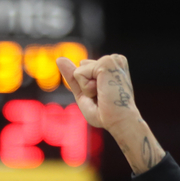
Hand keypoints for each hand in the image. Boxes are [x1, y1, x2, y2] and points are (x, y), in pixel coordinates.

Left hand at [56, 53, 164, 173]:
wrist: (119, 121)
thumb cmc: (106, 113)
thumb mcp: (85, 93)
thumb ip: (73, 77)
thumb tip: (60, 59)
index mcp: (112, 66)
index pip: (84, 70)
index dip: (86, 88)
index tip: (103, 97)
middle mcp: (113, 60)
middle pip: (81, 68)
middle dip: (86, 87)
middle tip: (103, 97)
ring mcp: (111, 59)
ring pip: (79, 70)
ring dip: (86, 88)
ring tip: (103, 95)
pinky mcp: (106, 62)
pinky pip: (79, 73)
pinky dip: (86, 87)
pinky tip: (102, 92)